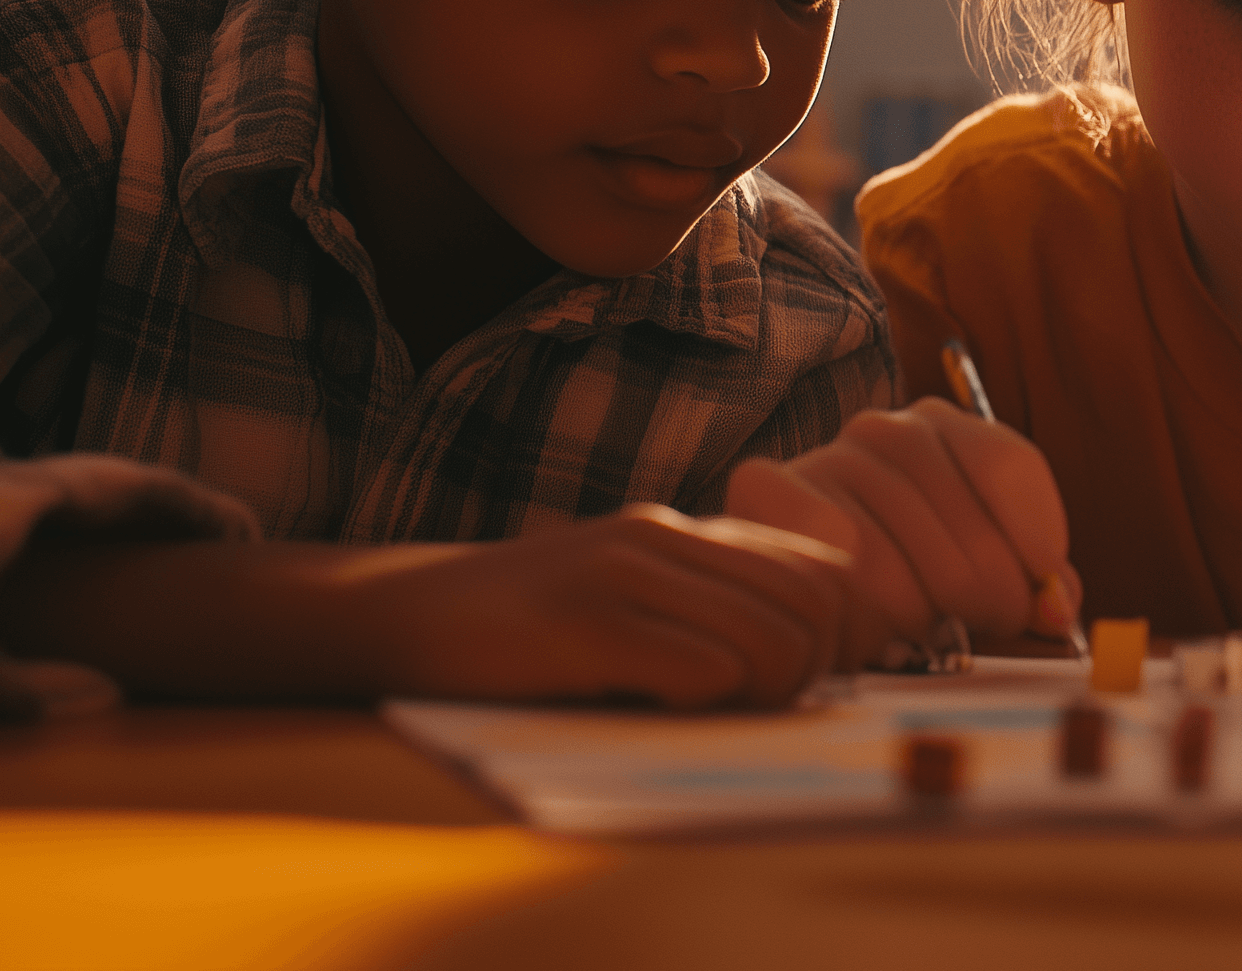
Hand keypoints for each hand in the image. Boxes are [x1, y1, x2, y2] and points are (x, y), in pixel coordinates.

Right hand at [368, 505, 856, 707]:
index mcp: (690, 532)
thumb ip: (713, 608)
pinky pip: (702, 669)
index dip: (843, 640)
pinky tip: (652, 705)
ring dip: (759, 696)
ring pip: (772, 639)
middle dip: (807, 676)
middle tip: (752, 709)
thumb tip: (821, 659)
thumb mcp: (634, 601)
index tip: (803, 685)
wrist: (398, 615)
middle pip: (818, 607)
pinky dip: (701, 702)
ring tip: (704, 710)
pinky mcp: (584, 625)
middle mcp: (667, 538)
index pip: (831, 570)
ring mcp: (625, 574)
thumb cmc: (527, 632)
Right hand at [725, 397, 1076, 656]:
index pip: (1008, 466)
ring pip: (907, 564)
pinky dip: (863, 610)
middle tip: (978, 628)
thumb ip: (1030, 580)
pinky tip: (864, 623)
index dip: (1037, 540)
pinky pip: (841, 561)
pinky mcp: (768, 488)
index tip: (1046, 601)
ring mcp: (826, 456)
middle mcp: (884, 427)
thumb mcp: (974, 563)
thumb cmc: (896, 572)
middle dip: (989, 599)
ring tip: (914, 632)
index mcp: (941, 426)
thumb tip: (1057, 608)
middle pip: (969, 529)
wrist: (784, 581)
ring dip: (922, 619)